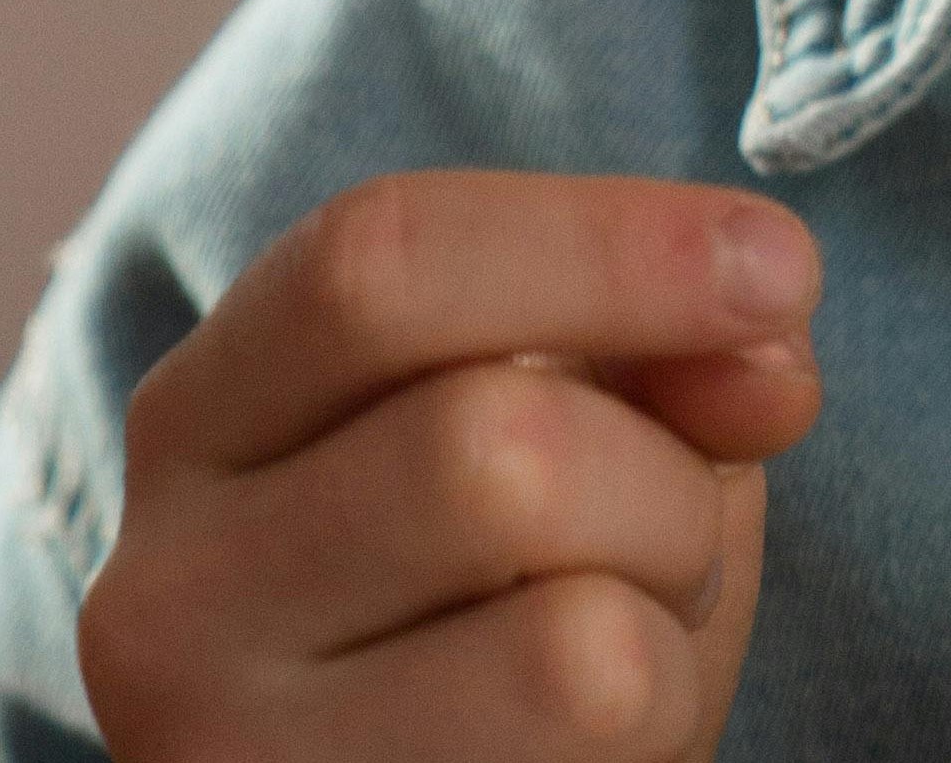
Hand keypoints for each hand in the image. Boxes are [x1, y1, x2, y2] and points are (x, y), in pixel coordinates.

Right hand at [76, 170, 823, 761]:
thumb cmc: (520, 595)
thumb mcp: (586, 422)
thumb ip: (667, 350)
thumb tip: (767, 342)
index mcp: (209, 412)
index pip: (377, 261)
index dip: (612, 239)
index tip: (783, 269)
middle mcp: (167, 590)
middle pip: (487, 441)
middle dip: (663, 473)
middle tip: (673, 529)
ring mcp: (223, 754)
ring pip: (564, 629)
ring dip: (671, 608)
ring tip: (628, 637)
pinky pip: (596, 731)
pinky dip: (668, 712)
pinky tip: (590, 744)